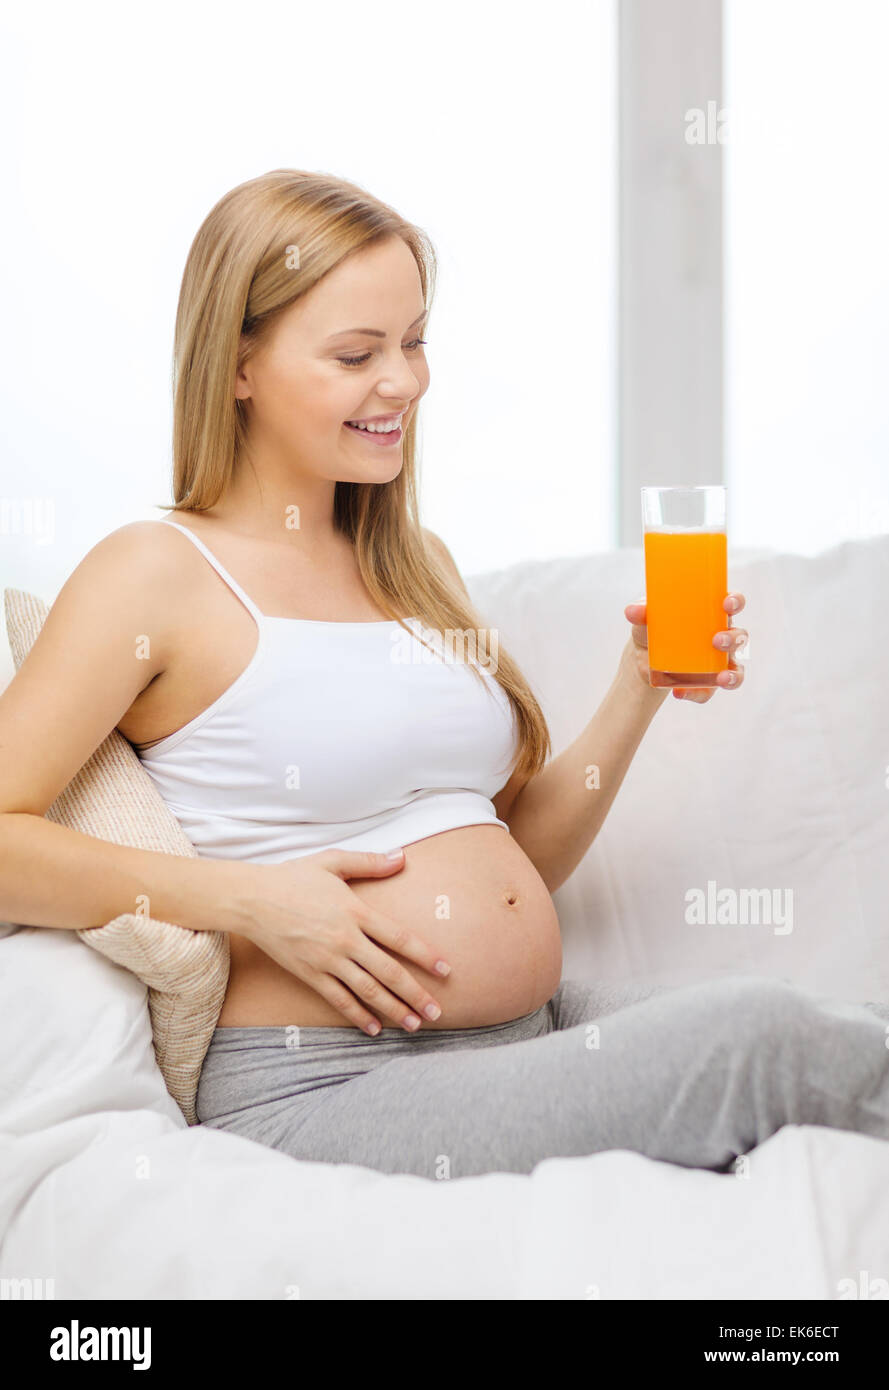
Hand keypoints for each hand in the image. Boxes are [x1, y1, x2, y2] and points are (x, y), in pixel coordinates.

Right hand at [226, 848, 450, 1034]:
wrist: (251, 899)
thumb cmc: (292, 877)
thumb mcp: (332, 862)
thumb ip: (370, 862)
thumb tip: (402, 858)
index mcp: (356, 911)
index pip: (399, 938)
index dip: (424, 955)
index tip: (445, 970)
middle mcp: (345, 940)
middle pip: (388, 972)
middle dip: (416, 994)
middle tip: (438, 1011)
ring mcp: (327, 960)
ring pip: (367, 991)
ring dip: (394, 1010)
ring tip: (415, 1024)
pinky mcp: (309, 974)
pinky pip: (338, 1000)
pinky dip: (358, 1016)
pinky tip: (374, 1028)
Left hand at [621, 592, 748, 702]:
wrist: (643, 657)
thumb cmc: (653, 627)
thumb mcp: (646, 618)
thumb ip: (641, 613)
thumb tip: (632, 611)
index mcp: (711, 613)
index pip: (732, 603)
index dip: (735, 602)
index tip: (727, 604)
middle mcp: (721, 636)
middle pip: (740, 636)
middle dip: (733, 639)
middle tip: (716, 641)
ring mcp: (718, 661)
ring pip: (736, 668)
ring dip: (732, 675)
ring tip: (720, 678)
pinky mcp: (708, 682)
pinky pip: (710, 691)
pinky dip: (698, 693)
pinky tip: (679, 692)